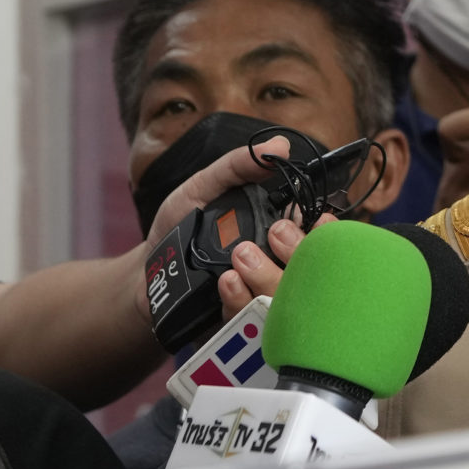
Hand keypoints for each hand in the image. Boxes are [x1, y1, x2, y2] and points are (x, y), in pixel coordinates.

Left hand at [136, 137, 306, 323]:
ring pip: (284, 296)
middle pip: (308, 270)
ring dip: (268, 275)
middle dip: (298, 251)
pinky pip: (252, 317)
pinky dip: (241, 296)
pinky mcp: (239, 322)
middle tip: (278, 234)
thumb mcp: (204, 188)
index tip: (316, 221)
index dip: (323, 231)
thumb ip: (238, 167)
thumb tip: (280, 146)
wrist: (144, 272)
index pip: (318, 237)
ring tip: (240, 257)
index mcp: (278, 234)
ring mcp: (258, 297)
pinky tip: (226, 280)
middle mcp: (275, 267)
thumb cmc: (178, 228)